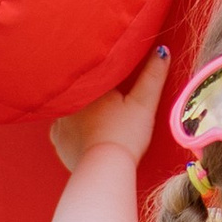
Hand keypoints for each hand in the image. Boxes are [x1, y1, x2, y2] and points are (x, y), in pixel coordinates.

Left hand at [49, 43, 169, 177]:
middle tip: (111, 103)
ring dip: (83, 114)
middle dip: (94, 95)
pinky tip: (88, 136)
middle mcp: (68, 102)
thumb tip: (162, 50)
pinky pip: (65, 132)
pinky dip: (75, 133)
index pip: (98, 75)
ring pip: (72, 111)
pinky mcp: (58, 143)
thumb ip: (153, 74)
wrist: (105, 170)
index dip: (110, 78)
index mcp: (89, 87)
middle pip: (83, 93)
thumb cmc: (125, 134)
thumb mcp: (144, 102)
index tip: (119, 84)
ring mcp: (59, 124)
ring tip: (100, 120)